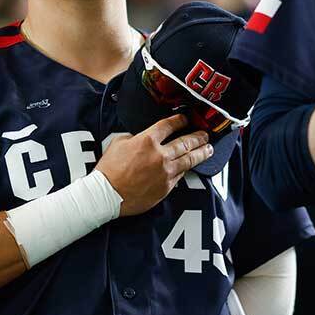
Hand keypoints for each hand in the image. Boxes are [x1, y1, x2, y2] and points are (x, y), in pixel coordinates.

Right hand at [96, 114, 212, 216]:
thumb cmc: (109, 170)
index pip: (169, 125)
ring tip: (208, 149)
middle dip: (198, 136)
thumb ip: (135, 137)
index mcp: (147, 140)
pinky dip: (187, 168)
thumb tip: (143, 138)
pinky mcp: (166, 187)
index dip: (180, 120)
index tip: (185, 119)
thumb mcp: (119, 143)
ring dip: (201, 153)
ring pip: (189, 159)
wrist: (106, 195)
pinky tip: (191, 165)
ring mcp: (166, 172)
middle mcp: (160, 155)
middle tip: (205, 134)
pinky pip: (181, 175)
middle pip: (186, 142)